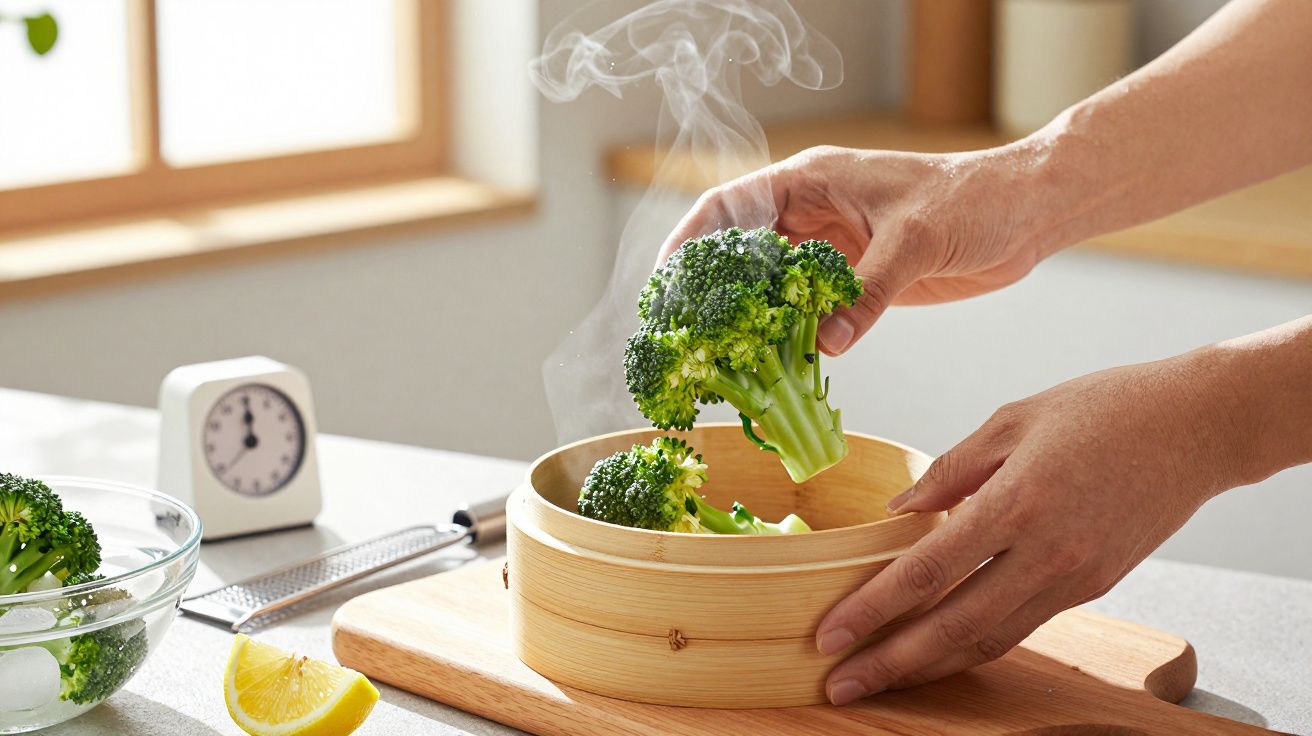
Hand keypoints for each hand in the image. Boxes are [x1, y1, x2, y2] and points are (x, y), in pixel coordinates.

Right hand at [657, 144, 1048, 355]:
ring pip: (770, 286)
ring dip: (750, 320)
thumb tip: (825, 343)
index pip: (731, 206)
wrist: (1026, 214)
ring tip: (724, 359)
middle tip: (688, 335)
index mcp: (812, 181)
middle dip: (712, 291)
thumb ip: (869, 291)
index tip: (666, 281)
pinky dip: (789, 336)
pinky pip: (806, 309)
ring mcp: (830, 249)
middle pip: (740, 252)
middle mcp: (812, 214)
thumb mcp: (917, 239)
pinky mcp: (852, 280)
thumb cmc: (974, 200)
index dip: (691, 241)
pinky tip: (777, 365)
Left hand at [813, 345, 1282, 705]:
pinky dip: (975, 644)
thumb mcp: (1012, 420)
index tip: (829, 634)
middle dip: (890, 663)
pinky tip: (938, 651)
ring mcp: (1075, 577)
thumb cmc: (1104, 409)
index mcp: (1018, 501)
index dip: (873, 609)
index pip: (928, 570)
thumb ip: (951, 470)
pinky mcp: (1094, 586)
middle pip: (954, 625)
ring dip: (929, 667)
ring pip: (989, 639)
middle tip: (839, 684)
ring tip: (879, 681)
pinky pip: (1021, 625)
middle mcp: (1046, 552)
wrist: (1198, 428)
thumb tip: (899, 509)